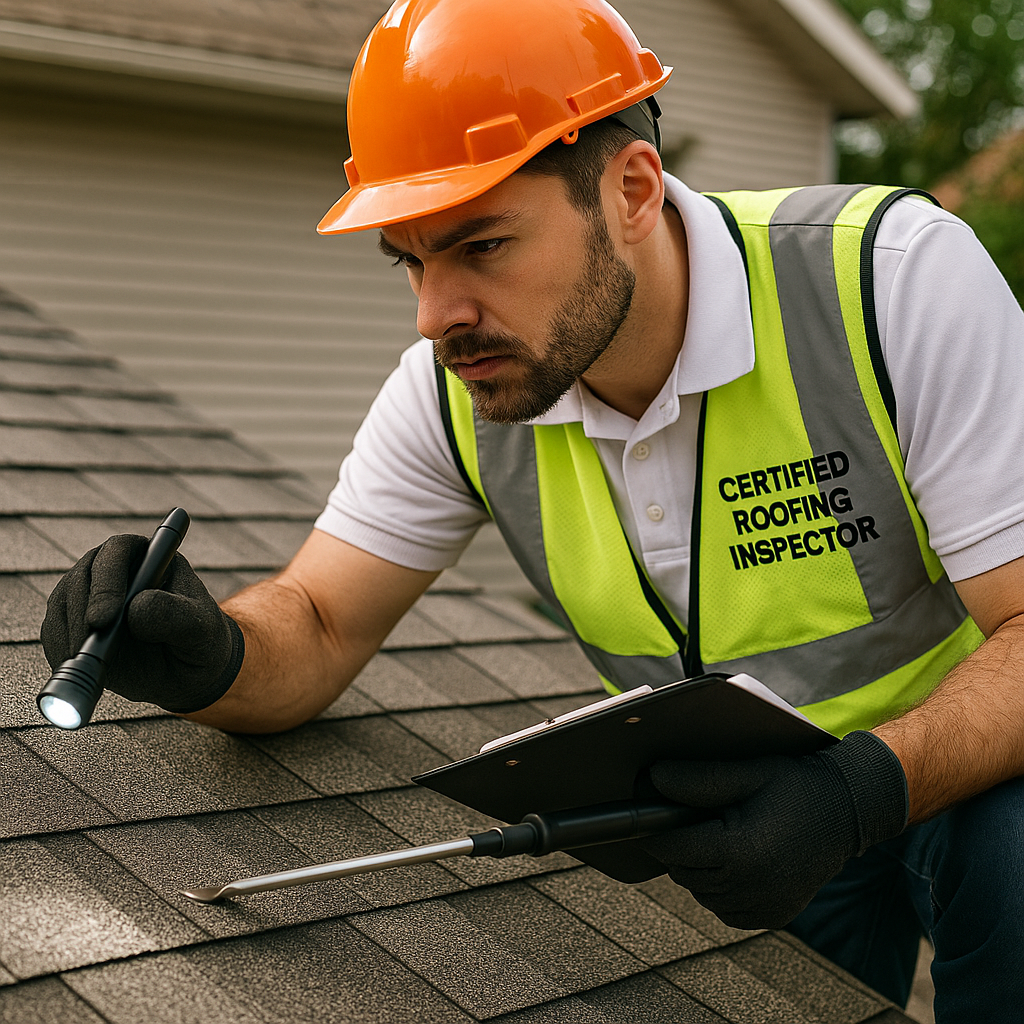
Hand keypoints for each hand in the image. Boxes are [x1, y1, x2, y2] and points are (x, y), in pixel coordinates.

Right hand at [41, 534, 243, 713]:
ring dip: (69, 634)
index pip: (119, 550)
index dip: (108, 581)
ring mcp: (88, 595)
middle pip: (83, 577)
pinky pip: (54, 632)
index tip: (106, 618)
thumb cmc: (198, 639)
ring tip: (88, 662)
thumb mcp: (200, 627)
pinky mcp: (71, 623)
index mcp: (148, 557)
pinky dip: (60, 651)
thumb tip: (135, 609)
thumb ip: (174, 614)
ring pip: (62, 604)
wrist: (184, 670)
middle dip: (82, 611)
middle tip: (89, 645)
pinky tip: (77, 667)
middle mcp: (113, 569)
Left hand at [637, 731, 908, 929]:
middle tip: (698, 818)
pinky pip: (726, 908)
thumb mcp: (748, 773)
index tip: (656, 814)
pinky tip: (738, 861)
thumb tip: (653, 778)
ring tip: (722, 836)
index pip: (672, 850)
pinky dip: (722, 888)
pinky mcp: (773, 916)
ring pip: (701, 893)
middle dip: (681, 847)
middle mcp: (750, 889)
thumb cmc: (796, 785)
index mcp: (740, 853)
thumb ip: (700, 778)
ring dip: (700, 869)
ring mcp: (763, 907)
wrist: (848, 810)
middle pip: (683, 873)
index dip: (658, 831)